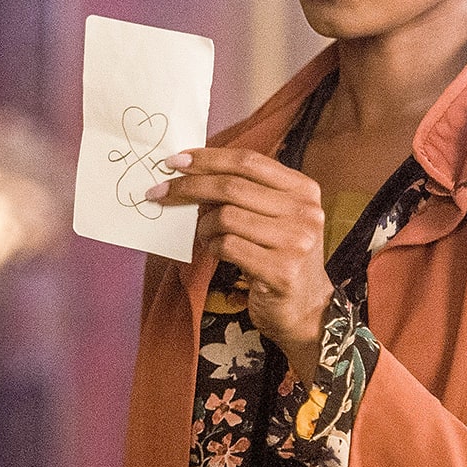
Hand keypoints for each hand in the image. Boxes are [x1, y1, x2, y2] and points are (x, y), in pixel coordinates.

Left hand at [148, 147, 333, 378]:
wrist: (306, 308)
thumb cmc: (279, 255)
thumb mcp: (273, 216)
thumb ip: (244, 192)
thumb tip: (191, 172)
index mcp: (303, 189)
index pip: (249, 161)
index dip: (208, 158)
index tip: (175, 160)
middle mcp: (305, 212)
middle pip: (232, 186)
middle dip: (188, 186)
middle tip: (160, 192)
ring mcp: (295, 242)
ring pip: (226, 216)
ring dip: (203, 225)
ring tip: (204, 234)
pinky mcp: (281, 271)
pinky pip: (227, 246)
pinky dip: (211, 246)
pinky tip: (215, 251)